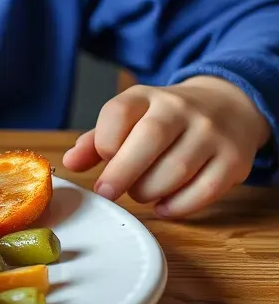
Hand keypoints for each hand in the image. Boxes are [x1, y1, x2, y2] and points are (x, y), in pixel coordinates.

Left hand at [62, 76, 269, 216]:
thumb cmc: (165, 120)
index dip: (104, 139)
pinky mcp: (234, 160)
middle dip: (122, 172)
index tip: (102, 159)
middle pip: (149, 138)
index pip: (119, 111)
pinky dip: (179, 206)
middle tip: (107, 192)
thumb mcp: (130, 118)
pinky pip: (205, 190)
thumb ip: (97, 140)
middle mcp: (180, 109)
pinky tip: (163, 207)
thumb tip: (69, 162)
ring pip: (176, 168)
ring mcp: (211, 134)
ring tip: (139, 193)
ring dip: (149, 190)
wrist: (227, 107)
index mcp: (147, 96)